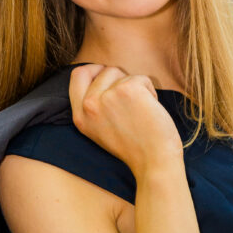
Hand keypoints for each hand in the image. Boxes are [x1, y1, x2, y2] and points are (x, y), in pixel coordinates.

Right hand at [68, 63, 183, 176]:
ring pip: (123, 73)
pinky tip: (150, 112)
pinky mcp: (127, 90)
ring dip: (136, 87)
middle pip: (104, 70)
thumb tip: (103, 74)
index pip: (77, 75)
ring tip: (140, 112)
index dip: (94, 70)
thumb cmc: (135, 147)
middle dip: (121, 79)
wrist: (155, 162)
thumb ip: (95, 105)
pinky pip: (141, 78)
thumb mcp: (101, 129)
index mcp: (80, 117)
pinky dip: (150, 91)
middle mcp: (89, 106)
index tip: (109, 78)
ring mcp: (107, 97)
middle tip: (132, 103)